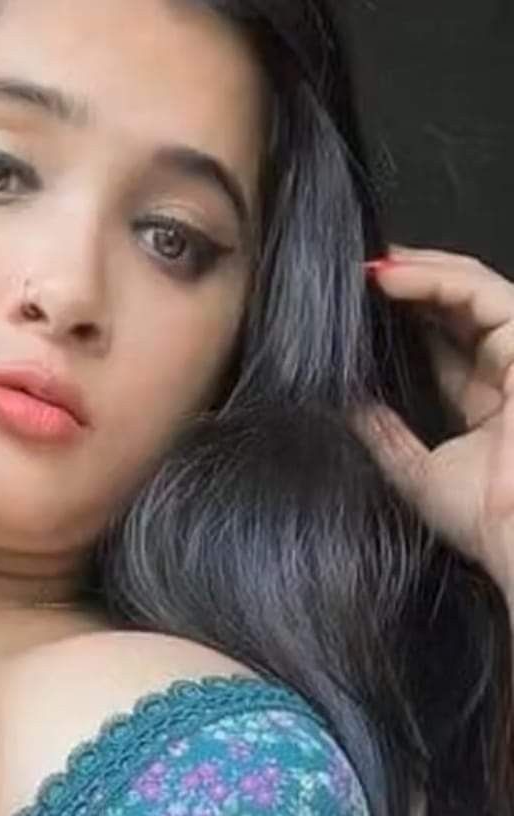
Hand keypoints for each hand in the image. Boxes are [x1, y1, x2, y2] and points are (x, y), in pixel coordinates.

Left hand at [355, 244, 513, 600]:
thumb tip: (346, 405)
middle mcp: (508, 374)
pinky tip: (391, 277)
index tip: (359, 308)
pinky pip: (482, 293)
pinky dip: (436, 279)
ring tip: (368, 268)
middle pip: (459, 308)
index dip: (405, 320)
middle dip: (410, 284)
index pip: (446, 346)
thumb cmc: (481, 520)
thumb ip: (384, 436)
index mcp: (488, 406)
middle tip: (359, 274)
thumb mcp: (415, 472)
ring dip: (418, 272)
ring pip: (471, 289)